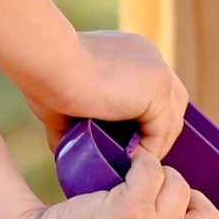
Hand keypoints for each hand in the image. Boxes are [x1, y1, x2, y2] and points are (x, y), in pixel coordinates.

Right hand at [24, 29, 188, 158]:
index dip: (144, 122)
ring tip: (129, 165)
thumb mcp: (66, 101)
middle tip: (133, 158)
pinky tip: (127, 161)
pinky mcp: (158, 89)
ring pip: (171, 120)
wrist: (49, 64)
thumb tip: (66, 152)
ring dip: (153, 147)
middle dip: (156, 134)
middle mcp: (151, 58)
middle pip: (172, 105)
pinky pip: (162, 130)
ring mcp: (158, 72)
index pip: (153, 92)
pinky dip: (149, 150)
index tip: (125, 145)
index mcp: (132, 54)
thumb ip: (75, 123)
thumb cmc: (46, 79)